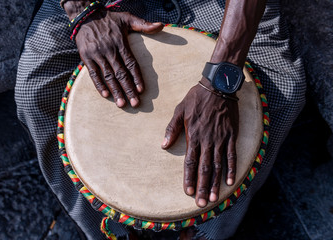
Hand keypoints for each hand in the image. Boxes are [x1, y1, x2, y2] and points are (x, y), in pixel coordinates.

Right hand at [75, 10, 162, 107]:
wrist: (85, 15)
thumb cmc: (109, 19)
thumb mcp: (127, 18)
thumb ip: (144, 25)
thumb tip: (161, 25)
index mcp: (120, 43)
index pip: (131, 63)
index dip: (137, 77)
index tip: (141, 90)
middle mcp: (109, 50)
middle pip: (121, 73)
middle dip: (128, 89)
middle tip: (135, 103)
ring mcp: (97, 54)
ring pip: (108, 76)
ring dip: (116, 91)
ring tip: (122, 104)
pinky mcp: (86, 57)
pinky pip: (93, 73)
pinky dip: (99, 85)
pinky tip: (106, 95)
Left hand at [161, 78, 238, 207]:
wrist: (217, 87)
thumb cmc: (196, 98)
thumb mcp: (180, 111)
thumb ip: (172, 129)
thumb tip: (163, 145)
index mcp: (193, 135)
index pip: (190, 161)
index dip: (189, 178)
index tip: (187, 191)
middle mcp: (207, 141)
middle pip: (204, 168)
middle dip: (202, 186)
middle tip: (201, 203)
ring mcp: (220, 139)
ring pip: (217, 165)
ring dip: (215, 183)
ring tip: (214, 198)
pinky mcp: (231, 136)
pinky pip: (232, 155)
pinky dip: (231, 169)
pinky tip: (230, 182)